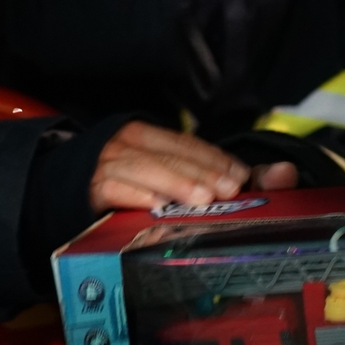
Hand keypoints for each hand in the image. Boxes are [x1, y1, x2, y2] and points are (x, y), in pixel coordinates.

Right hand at [89, 121, 290, 212]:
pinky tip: (156, 207)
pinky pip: (114, 187)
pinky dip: (135, 195)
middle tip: (230, 189)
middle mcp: (131, 144)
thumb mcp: (174, 178)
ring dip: (176, 182)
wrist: (59, 193)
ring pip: (147, 168)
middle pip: (173, 154)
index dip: (218, 160)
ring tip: (201, 199)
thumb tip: (285, 174)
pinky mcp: (89, 187)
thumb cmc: (126, 186)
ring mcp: (109, 163)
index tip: (242, 177)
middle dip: (203, 172)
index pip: (191, 145)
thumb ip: (227, 177)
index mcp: (152, 137)